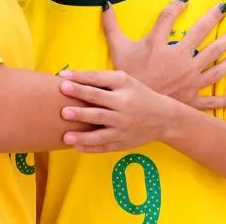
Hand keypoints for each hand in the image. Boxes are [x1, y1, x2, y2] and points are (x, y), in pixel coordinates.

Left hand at [57, 70, 176, 152]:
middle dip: (80, 110)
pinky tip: (76, 146)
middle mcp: (124, 107)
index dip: (80, 80)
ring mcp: (123, 127)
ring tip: (66, 135)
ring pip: (100, 132)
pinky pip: (103, 146)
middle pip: (98, 108)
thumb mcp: (125, 81)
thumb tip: (70, 78)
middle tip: (63, 110)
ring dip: (82, 134)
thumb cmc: (137, 95)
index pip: (98, 82)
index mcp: (124, 86)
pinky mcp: (122, 142)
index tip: (62, 78)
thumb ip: (101, 79)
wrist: (163, 117)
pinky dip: (89, 148)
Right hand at [84, 0, 225, 109]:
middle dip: (215, 20)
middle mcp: (181, 58)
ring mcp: (190, 78)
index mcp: (161, 45)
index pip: (170, 17)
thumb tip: (105, 3)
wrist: (133, 110)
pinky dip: (225, 99)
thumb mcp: (116, 49)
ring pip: (216, 63)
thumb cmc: (126, 79)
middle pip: (202, 35)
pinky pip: (212, 99)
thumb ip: (111, 26)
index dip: (177, 5)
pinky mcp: (193, 98)